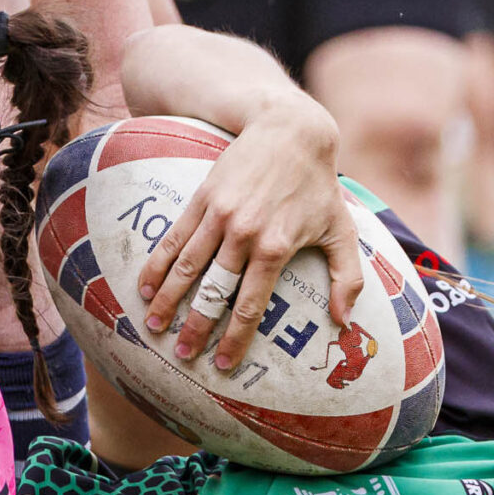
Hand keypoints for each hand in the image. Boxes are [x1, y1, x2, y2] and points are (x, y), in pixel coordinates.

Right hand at [135, 94, 361, 370]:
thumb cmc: (318, 185)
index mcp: (276, 247)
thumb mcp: (342, 229)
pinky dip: (157, 263)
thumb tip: (345, 321)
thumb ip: (348, 278)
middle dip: (196, 326)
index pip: (250, 304)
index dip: (235, 338)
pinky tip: (144, 286)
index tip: (223, 364)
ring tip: (154, 327)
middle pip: (213, 291)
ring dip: (168, 300)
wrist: (291, 130)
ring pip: (187, 267)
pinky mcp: (202, 199)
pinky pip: (174, 238)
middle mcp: (244, 235)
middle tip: (183, 353)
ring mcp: (219, 216)